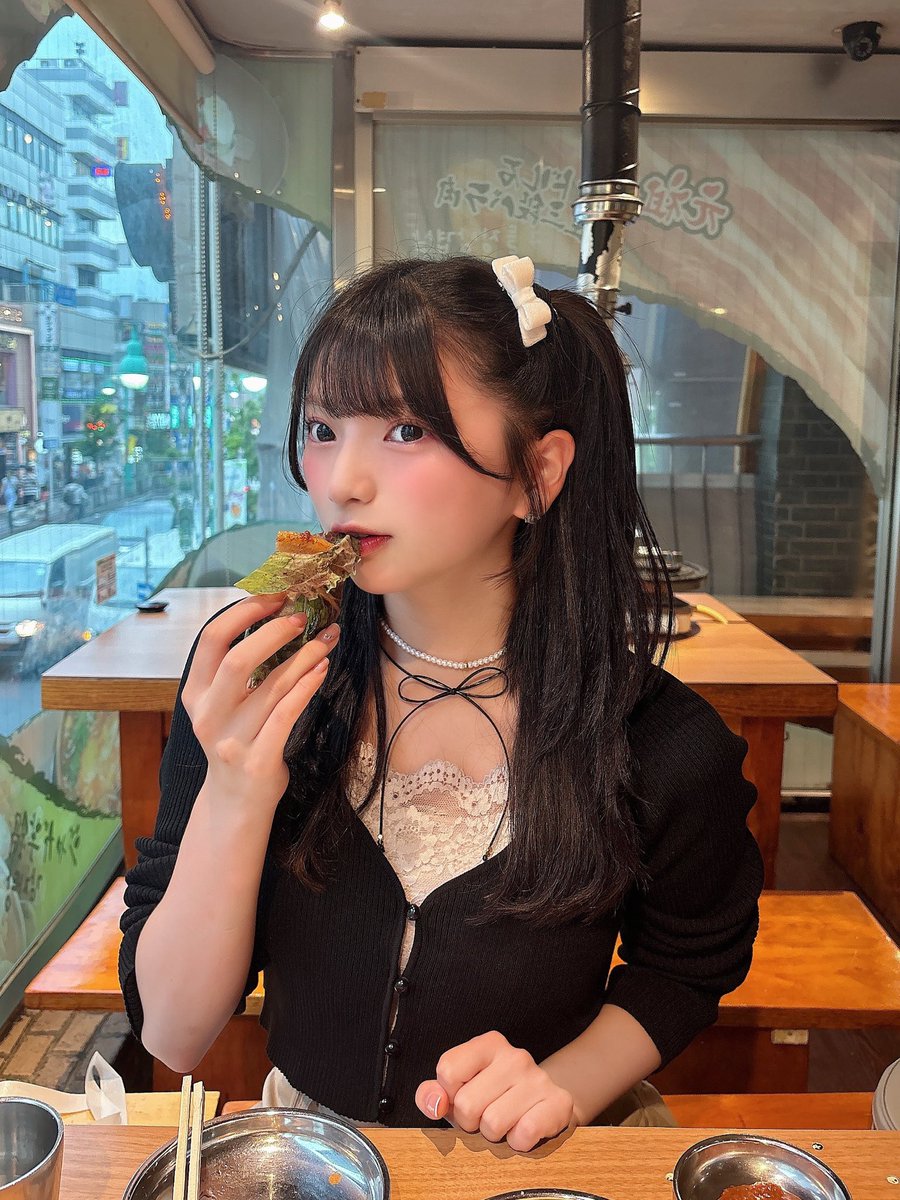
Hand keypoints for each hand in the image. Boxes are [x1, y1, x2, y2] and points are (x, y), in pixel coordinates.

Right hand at [181, 593, 338, 811]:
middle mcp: (208, 715)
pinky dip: (307, 686)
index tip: (274, 596)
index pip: (212, 640)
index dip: (243, 612)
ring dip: (304, 655)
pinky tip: (322, 668)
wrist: (235, 801)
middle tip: (303, 616)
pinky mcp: (258, 759)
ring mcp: (232, 739)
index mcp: (196, 694)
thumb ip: (237, 668)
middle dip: (274, 631)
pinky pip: (287, 714)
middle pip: (237, 660)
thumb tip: (275, 615)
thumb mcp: (223, 704)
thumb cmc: (237, 740)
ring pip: (272, 686)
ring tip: (328, 637)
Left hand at [415, 1031, 575, 1151]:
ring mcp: (539, 1078)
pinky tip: (523, 1129)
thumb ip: (432, 1094)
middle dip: (471, 1121)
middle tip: (485, 1115)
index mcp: (488, 1045)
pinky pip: (524, 1134)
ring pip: (493, 1124)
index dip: (449, 1095)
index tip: (464, 1095)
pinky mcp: (558, 1102)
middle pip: (466, 1104)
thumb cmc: (492, 1098)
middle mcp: (515, 1056)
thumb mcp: (457, 1091)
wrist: (543, 1105)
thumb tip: (433, 1103)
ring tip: (505, 1122)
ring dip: (494, 1135)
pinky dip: (518, 1143)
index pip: (447, 1070)